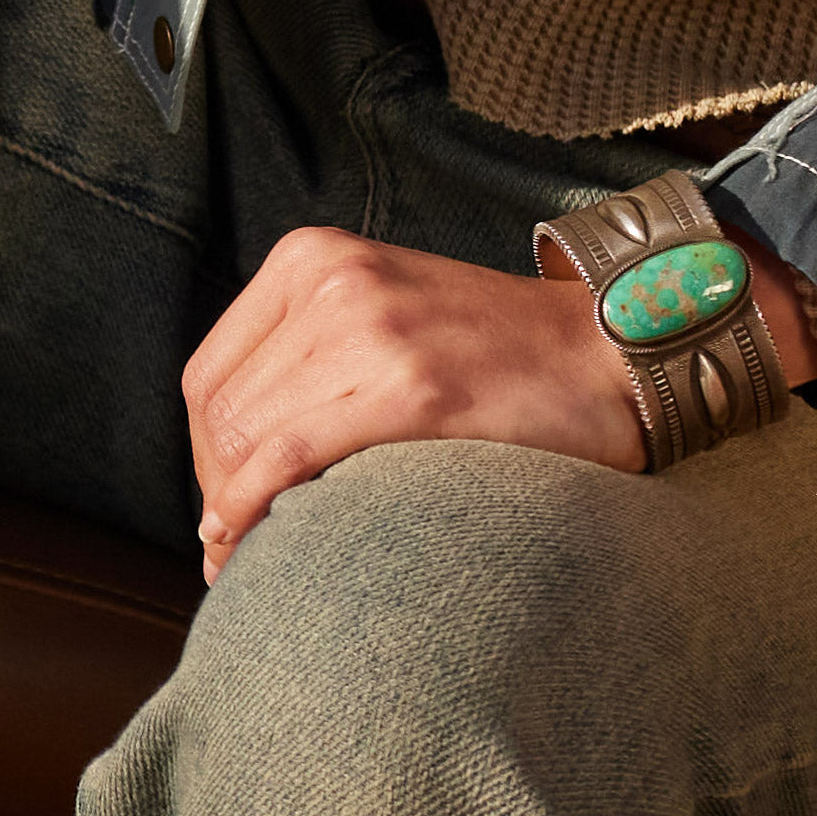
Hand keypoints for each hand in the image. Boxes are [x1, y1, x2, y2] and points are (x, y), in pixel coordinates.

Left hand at [184, 228, 646, 582]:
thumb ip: (309, 356)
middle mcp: (332, 280)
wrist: (610, 349)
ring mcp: (372, 328)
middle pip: (220, 413)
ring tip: (252, 558)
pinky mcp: (412, 386)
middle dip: (219, 493)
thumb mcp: (384, 312)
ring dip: (235, 513)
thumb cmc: (501, 353)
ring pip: (246, 439)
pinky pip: (289, 456)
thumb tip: (231, 458)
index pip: (209, 376)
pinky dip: (254, 508)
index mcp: (313, 257)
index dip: (206, 458)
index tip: (228, 508)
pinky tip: (253, 545)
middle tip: (242, 547)